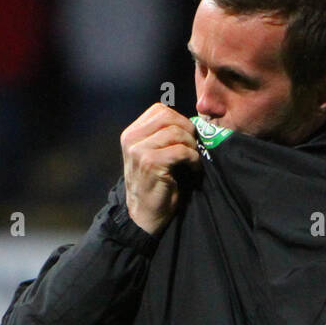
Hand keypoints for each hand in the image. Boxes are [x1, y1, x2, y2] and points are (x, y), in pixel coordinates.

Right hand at [120, 103, 200, 235]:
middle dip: (187, 129)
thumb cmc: (153, 184)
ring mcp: (139, 151)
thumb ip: (161, 136)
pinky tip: (193, 168)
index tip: (187, 136)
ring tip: (193, 159)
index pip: (159, 110)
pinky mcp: (151, 163)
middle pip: (168, 117)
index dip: (179, 120)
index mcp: (131, 133)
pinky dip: (193, 158)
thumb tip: (190, 122)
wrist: (143, 214)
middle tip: (194, 146)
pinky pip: (180, 150)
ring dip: (191, 146)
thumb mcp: (152, 153)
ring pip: (176, 133)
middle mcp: (131, 139)